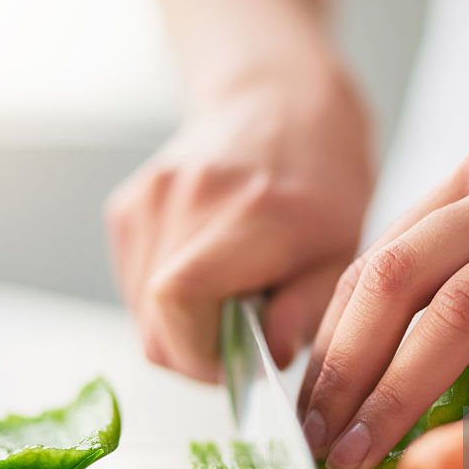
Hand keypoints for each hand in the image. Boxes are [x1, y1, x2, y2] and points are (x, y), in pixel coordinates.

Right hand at [106, 74, 372, 380]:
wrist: (280, 105)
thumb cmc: (322, 182)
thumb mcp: (342, 253)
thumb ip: (307, 311)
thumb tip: (268, 357)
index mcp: (250, 215)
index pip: (179, 303)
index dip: (201, 355)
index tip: (240, 363)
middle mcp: (187, 201)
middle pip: (154, 324)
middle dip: (196, 353)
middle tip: (240, 339)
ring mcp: (148, 200)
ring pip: (139, 311)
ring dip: (180, 327)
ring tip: (228, 298)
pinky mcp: (126, 206)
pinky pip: (132, 284)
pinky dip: (164, 299)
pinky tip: (206, 274)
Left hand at [299, 123, 468, 468]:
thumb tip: (400, 374)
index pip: (375, 263)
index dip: (331, 339)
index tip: (308, 405)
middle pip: (397, 281)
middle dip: (344, 368)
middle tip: (321, 438)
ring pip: (461, 314)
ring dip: (401, 392)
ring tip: (365, 450)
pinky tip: (468, 454)